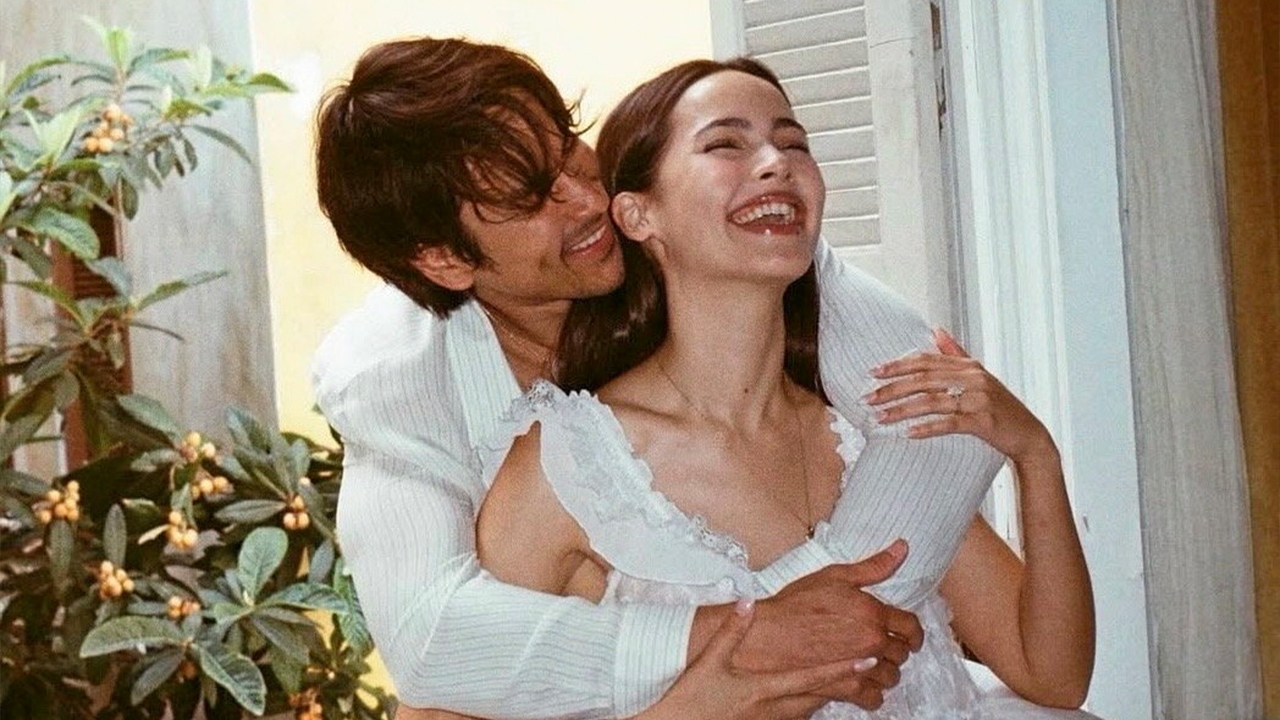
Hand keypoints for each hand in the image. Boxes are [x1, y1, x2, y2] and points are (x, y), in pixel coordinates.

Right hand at [640, 604, 857, 719]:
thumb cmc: (692, 700)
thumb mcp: (710, 662)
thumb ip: (731, 630)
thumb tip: (746, 603)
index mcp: (765, 689)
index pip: (814, 678)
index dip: (843, 669)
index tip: (868, 659)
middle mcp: (775, 707)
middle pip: (822, 693)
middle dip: (849, 679)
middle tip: (874, 664)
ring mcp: (772, 719)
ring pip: (812, 704)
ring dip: (832, 690)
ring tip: (855, 676)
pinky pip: (798, 712)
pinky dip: (811, 701)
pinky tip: (814, 693)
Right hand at [735, 540, 921, 709]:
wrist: (770, 635)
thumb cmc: (797, 605)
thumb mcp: (836, 576)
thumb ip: (874, 566)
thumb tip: (901, 549)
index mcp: (873, 613)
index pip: (911, 627)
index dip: (914, 632)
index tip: (911, 636)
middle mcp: (872, 642)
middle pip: (902, 653)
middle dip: (895, 649)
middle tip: (883, 645)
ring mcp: (861, 667)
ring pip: (891, 676)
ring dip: (885, 670)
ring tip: (872, 662)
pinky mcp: (847, 688)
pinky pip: (874, 698)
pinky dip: (872, 693)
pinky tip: (862, 682)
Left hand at [865, 328, 1056, 463]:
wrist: (1029, 435)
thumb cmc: (999, 407)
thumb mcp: (980, 376)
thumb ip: (956, 353)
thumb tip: (935, 330)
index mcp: (968, 366)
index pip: (925, 361)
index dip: (897, 365)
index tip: (872, 373)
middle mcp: (973, 378)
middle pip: (923, 379)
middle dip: (891, 388)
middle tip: (867, 398)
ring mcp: (978, 399)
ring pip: (931, 401)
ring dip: (902, 410)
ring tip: (880, 418)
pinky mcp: (983, 421)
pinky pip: (949, 423)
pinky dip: (927, 427)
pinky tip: (909, 433)